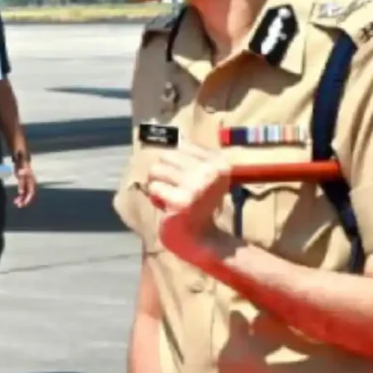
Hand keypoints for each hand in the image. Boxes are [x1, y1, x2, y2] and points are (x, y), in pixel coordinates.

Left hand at [11, 156, 37, 208]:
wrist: (21, 161)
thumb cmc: (22, 167)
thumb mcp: (21, 175)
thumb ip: (21, 184)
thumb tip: (21, 193)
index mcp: (32, 182)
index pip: (31, 193)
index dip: (28, 199)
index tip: (24, 204)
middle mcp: (31, 184)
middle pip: (29, 195)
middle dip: (24, 201)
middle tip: (19, 206)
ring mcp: (27, 185)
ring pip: (25, 194)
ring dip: (21, 199)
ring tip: (16, 203)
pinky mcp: (24, 184)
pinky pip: (23, 192)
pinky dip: (20, 196)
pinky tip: (16, 200)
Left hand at [143, 146, 233, 265]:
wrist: (203, 239)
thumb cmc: (199, 206)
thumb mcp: (201, 176)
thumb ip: (190, 155)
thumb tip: (175, 133)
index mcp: (219, 161)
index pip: (182, 144)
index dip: (175, 163)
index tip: (186, 180)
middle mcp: (211, 170)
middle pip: (166, 155)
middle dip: (164, 173)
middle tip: (176, 190)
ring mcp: (197, 185)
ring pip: (156, 170)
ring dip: (158, 186)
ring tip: (172, 198)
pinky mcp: (182, 201)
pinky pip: (154, 188)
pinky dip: (156, 199)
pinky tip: (169, 208)